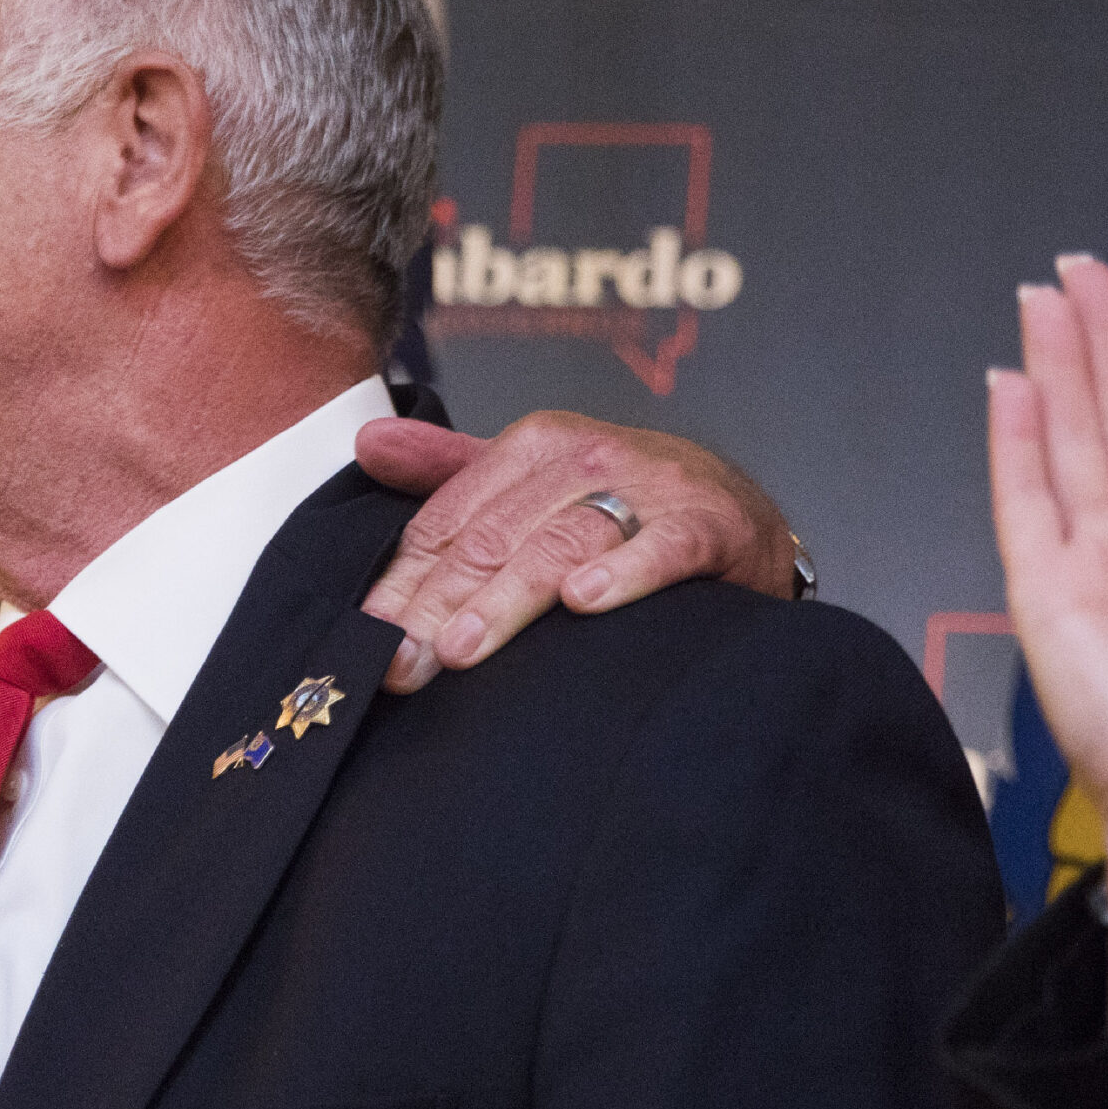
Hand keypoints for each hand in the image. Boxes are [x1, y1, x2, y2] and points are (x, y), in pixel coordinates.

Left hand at [356, 410, 796, 691]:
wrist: (743, 519)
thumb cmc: (626, 505)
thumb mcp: (536, 479)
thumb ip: (451, 470)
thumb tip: (365, 444)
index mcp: (535, 446)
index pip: (449, 521)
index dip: (402, 583)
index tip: (364, 640)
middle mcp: (585, 456)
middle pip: (493, 537)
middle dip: (438, 605)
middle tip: (400, 665)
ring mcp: (648, 487)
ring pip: (560, 543)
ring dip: (506, 599)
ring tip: (460, 648)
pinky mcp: (707, 524)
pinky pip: (661, 549)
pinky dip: (623, 573)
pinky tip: (584, 602)